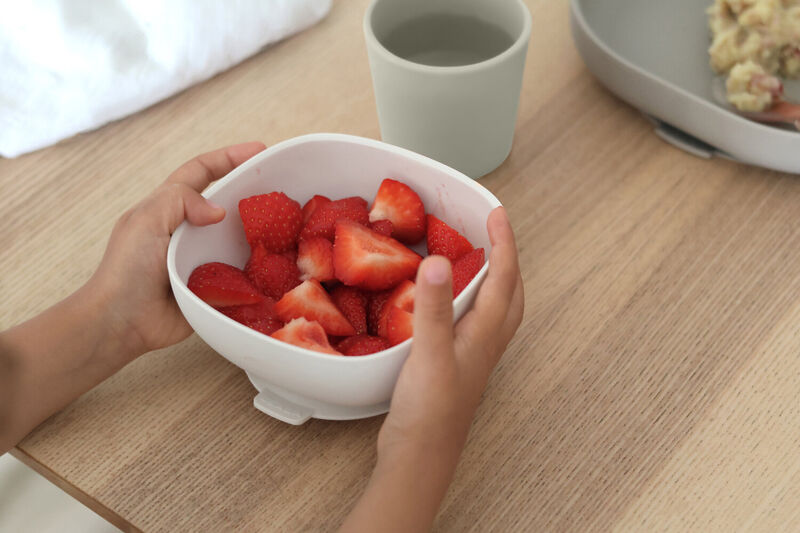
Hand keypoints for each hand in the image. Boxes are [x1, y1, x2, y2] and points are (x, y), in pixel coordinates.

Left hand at [88, 142, 265, 358]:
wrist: (122, 322)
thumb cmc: (126, 270)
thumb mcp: (145, 221)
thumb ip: (179, 201)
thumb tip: (219, 211)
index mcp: (169, 208)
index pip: (202, 171)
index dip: (229, 157)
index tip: (260, 150)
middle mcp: (191, 231)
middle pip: (227, 203)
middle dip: (254, 193)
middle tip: (286, 189)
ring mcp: (203, 259)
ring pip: (239, 239)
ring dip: (262, 233)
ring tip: (293, 227)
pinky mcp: (213, 288)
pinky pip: (242, 276)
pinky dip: (259, 272)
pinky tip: (281, 268)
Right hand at [340, 207, 522, 532]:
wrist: (421, 456)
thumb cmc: (428, 409)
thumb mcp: (428, 354)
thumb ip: (433, 308)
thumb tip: (438, 262)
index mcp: (486, 333)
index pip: (503, 278)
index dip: (503, 242)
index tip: (496, 212)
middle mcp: (487, 342)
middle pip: (511, 292)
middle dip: (507, 259)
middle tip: (494, 232)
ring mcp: (474, 356)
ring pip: (497, 309)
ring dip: (495, 279)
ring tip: (479, 259)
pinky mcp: (457, 366)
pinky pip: (475, 322)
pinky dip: (472, 301)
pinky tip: (450, 304)